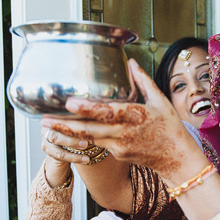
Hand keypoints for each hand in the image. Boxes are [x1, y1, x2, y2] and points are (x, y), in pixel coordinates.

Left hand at [41, 59, 196, 179]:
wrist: (175, 158)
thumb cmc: (169, 127)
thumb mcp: (160, 100)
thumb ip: (142, 80)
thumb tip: (131, 62)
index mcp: (134, 116)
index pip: (106, 112)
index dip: (86, 109)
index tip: (69, 104)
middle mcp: (123, 133)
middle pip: (89, 130)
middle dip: (65, 126)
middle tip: (44, 121)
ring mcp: (118, 146)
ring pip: (88, 139)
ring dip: (66, 134)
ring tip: (47, 128)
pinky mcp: (116, 153)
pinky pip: (96, 144)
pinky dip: (80, 139)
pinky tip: (66, 133)